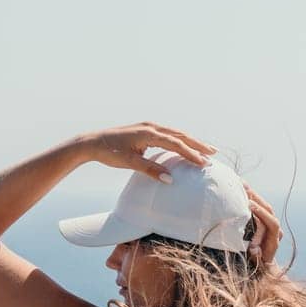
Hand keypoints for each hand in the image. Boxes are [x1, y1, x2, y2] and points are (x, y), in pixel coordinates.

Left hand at [72, 122, 215, 181]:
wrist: (92, 142)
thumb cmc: (109, 152)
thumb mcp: (130, 163)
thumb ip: (151, 170)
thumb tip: (170, 180)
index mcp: (149, 133)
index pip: (176, 144)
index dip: (191, 154)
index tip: (203, 163)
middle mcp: (151, 127)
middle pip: (180, 135)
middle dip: (197, 144)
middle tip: (213, 152)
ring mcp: (148, 127)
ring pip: (175, 134)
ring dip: (190, 141)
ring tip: (205, 149)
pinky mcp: (145, 131)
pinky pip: (167, 135)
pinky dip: (179, 140)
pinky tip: (185, 146)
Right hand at [243, 183, 281, 265]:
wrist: (262, 265)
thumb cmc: (256, 265)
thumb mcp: (255, 262)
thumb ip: (255, 256)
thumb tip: (254, 250)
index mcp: (274, 240)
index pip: (272, 223)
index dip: (263, 214)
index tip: (250, 206)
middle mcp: (275, 230)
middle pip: (269, 210)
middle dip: (257, 200)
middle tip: (244, 189)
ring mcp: (270, 223)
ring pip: (264, 206)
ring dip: (253, 195)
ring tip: (242, 185)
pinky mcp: (264, 219)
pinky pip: (259, 205)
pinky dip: (251, 197)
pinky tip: (241, 187)